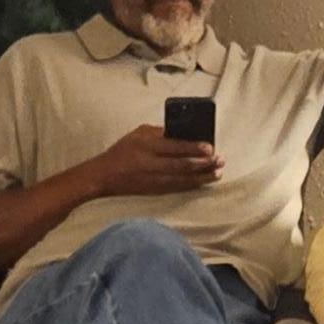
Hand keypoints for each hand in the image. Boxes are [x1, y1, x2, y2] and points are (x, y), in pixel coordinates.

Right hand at [87, 123, 219, 198]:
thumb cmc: (123, 151)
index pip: (174, 147)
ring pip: (183, 179)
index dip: (193, 148)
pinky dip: (192, 185)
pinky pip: (178, 188)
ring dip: (202, 177)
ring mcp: (153, 180)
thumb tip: (183, 134)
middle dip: (203, 163)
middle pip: (182, 165)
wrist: (104, 176)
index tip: (210, 147)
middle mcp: (150, 164)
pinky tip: (204, 182)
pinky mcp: (154, 191)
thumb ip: (159, 132)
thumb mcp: (138, 134)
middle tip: (220, 160)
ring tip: (218, 173)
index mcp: (146, 146)